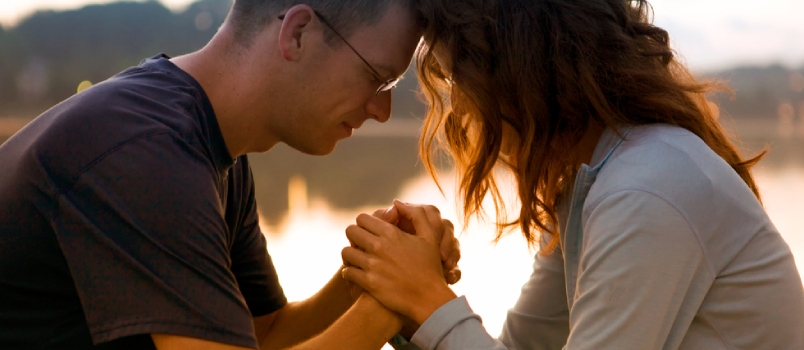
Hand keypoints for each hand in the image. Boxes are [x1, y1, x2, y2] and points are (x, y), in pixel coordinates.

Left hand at [341, 200, 457, 324]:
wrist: (428, 298)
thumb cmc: (429, 266)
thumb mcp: (429, 237)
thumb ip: (416, 215)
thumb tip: (396, 203)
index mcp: (391, 233)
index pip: (362, 218)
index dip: (364, 224)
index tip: (368, 231)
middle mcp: (379, 246)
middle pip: (350, 231)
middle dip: (354, 236)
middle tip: (361, 244)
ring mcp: (372, 265)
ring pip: (346, 252)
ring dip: (350, 255)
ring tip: (357, 259)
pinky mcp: (368, 282)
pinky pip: (347, 272)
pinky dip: (349, 272)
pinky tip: (356, 274)